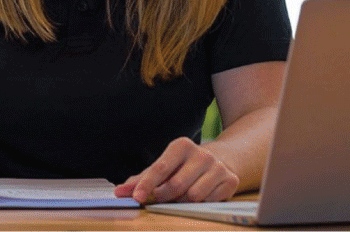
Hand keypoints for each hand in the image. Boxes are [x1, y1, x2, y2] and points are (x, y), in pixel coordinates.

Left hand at [114, 137, 238, 203]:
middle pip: (175, 185)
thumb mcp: (163, 168)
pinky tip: (201, 195)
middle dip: (164, 196)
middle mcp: (202, 153)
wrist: (219, 162)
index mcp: (181, 146)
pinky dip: (200, 204)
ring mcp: (218, 167)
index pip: (160, 167)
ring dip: (183, 201)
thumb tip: (119, 191)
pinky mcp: (230, 181)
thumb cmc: (183, 167)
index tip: (136, 197)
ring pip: (193, 196)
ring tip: (183, 194)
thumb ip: (141, 180)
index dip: (147, 184)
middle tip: (160, 198)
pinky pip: (208, 202)